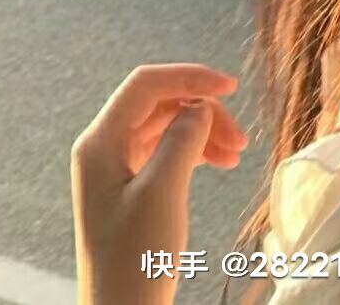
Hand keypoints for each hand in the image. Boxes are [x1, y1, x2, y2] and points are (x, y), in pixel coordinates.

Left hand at [70, 63, 248, 304]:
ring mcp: (115, 168)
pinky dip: (195, 150)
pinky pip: (166, 151)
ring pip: (166, 127)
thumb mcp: (163, 193)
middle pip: (159, 105)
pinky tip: (220, 160)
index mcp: (99, 142)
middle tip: (240, 139)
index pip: (145, 85)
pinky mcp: (130, 187)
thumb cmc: (136, 261)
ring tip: (237, 152)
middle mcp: (102, 148)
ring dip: (203, 131)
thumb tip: (200, 106)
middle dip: (202, 111)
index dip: (189, 77)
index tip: (231, 86)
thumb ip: (182, 140)